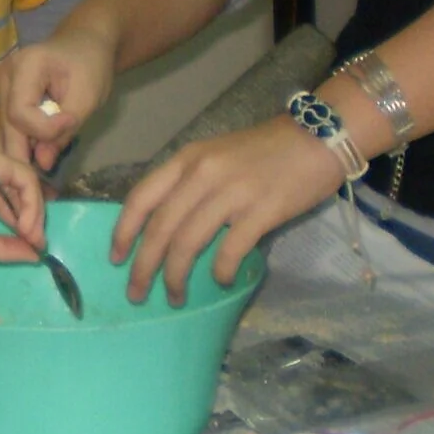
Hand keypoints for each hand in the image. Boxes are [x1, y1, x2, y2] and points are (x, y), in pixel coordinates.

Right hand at [0, 26, 114, 172]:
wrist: (83, 47)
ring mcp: (0, 88)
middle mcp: (4, 76)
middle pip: (6, 124)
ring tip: (40, 171)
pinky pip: (6, 128)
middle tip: (46, 175)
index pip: (20, 112)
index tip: (70, 124)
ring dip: (20, 152)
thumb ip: (64, 131)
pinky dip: (19, 145)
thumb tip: (43, 163)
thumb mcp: (87, 97)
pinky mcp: (2, 100)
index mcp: (24, 66)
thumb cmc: (90, 66)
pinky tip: (33, 158)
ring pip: (2, 130)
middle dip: (25, 152)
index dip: (43, 129)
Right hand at [0, 142, 46, 264]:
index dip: (22, 219)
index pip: (6, 196)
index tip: (32, 245)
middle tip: (37, 243)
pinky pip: (23, 176)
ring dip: (34, 211)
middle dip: (32, 216)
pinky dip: (31, 202)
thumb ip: (6, 247)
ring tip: (32, 237)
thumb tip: (35, 254)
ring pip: (24, 179)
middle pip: (17, 186)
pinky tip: (25, 225)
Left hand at [112, 117, 342, 306]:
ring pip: (188, 242)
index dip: (124, 231)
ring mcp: (232, 192)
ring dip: (176, 276)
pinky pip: (230, 249)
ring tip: (175, 297)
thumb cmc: (265, 150)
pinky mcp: (262, 210)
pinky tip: (221, 281)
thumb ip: (190, 184)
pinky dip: (221, 271)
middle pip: (160, 228)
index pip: (141, 197)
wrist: (318, 136)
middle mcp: (203, 174)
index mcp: (187, 159)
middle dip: (143, 266)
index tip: (116, 258)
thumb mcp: (216, 156)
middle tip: (136, 293)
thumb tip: (166, 229)